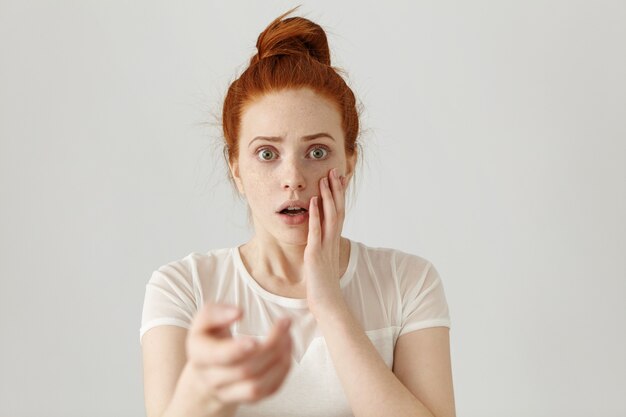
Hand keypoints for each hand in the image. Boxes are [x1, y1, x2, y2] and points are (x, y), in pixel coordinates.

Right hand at [185, 303, 292, 405]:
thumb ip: (216, 312)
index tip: (256, 339)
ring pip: (258, 386)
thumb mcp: (204, 320)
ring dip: (280, 361)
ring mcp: (230, 393)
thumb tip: (238, 312)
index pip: (218, 357)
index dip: (237, 350)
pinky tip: (287, 350)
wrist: (206, 370)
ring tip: (289, 336)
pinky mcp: (248, 398)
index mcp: (200, 355)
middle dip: (270, 347)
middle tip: (284, 323)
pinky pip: (269, 390)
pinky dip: (283, 370)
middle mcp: (212, 379)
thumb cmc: (209, 338)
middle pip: (244, 370)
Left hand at [304, 167, 347, 314]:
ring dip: (327, 197)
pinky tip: (312, 202)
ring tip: (324, 179)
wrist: (328, 304)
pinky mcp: (315, 255)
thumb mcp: (324, 262)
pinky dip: (315, 216)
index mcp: (334, 242)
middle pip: (338, 210)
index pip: (339, 213)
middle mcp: (332, 241)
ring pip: (329, 217)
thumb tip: (320, 240)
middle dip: (336, 190)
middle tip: (334, 170)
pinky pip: (316, 232)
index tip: (338, 178)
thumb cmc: (324, 286)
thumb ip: (323, 249)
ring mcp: (325, 247)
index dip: (339, 195)